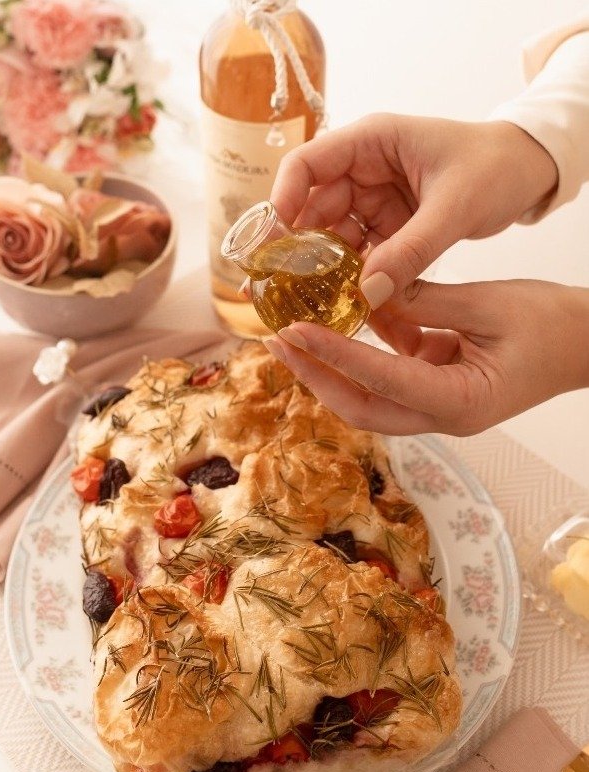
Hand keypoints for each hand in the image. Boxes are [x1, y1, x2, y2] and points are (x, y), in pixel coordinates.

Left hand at [263, 280, 588, 435]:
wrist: (588, 344)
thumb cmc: (554, 324)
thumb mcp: (489, 304)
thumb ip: (424, 300)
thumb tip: (367, 292)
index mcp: (460, 401)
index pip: (380, 380)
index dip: (333, 355)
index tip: (293, 331)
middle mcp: (441, 416)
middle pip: (360, 408)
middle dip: (315, 375)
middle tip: (276, 340)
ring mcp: (436, 408)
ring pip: (366, 398)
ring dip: (328, 369)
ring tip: (290, 337)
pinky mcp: (434, 391)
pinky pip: (386, 377)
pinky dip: (360, 355)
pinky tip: (336, 326)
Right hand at [270, 115, 557, 308]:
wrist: (529, 172)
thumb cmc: (497, 166)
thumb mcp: (456, 206)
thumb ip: (412, 250)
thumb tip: (368, 294)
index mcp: (371, 142)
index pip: (307, 164)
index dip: (283, 201)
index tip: (274, 243)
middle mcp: (362, 170)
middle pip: (311, 207)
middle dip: (299, 247)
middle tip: (285, 287)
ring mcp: (371, 200)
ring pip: (331, 236)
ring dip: (324, 268)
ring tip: (312, 302)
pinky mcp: (385, 226)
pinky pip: (357, 252)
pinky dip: (351, 276)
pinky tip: (345, 301)